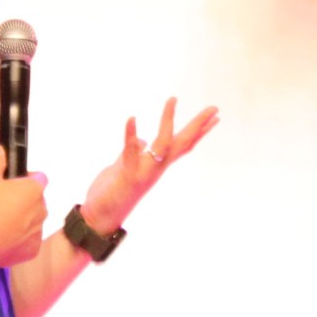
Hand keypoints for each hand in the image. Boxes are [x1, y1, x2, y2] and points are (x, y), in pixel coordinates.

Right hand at [0, 148, 48, 265]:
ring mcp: (38, 231)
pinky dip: (19, 240)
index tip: (13, 182)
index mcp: (34, 190)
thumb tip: (1, 149)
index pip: (40, 177)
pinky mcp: (32, 250)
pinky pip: (28, 241)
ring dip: (22, 220)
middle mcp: (42, 210)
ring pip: (33, 222)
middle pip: (36, 201)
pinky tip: (3, 239)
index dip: (28, 177)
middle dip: (23, 200)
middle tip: (2, 203)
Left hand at [80, 98, 218, 231]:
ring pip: (162, 144)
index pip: (183, 145)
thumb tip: (141, 140)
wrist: (101, 217)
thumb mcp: (125, 166)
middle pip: (182, 143)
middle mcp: (156, 168)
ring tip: (172, 99)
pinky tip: (132, 118)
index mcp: (157, 165)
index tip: (215, 117)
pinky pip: (130, 152)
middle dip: (198, 125)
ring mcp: (145, 172)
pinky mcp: (129, 175)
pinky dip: (130, 134)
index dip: (200, 131)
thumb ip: (134, 152)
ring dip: (167, 121)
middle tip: (214, 108)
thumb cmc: (113, 192)